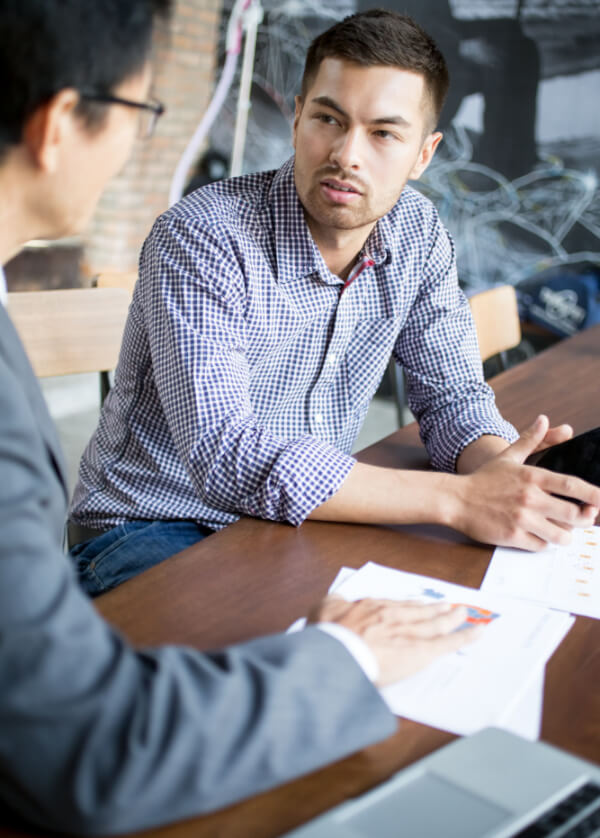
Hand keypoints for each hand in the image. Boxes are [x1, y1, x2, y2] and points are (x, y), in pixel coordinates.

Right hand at [309, 596, 479, 686]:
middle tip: (449, 608)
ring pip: (437, 624)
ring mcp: (409, 633)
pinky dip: (465, 637)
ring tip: (464, 615)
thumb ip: (334, 602)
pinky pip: (448, 644)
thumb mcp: (323, 609)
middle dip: (436, 610)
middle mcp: (395, 616)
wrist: (337, 654)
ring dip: (452, 618)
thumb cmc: (328, 636)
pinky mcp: (420, 652)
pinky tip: (478, 633)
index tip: (419, 606)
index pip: (397, 606)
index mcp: (373, 608)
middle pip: (420, 612)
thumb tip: (339, 598)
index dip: (411, 607)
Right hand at [453, 415, 599, 550]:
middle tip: (585, 518)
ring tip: (562, 532)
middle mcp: (531, 498)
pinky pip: (541, 546)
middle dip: (585, 519)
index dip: (594, 495)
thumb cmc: (483, 479)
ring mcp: (522, 518)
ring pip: (561, 535)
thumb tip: (545, 420)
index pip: (573, 486)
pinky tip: (539, 536)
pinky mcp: (513, 536)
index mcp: (533, 477)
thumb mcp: (508, 457)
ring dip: (566, 535)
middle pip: (574, 514)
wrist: (455, 499)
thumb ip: (530, 440)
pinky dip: (543, 543)